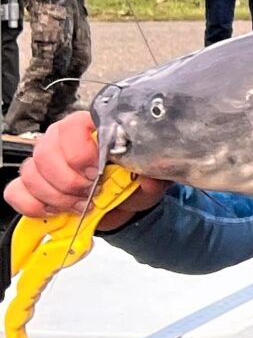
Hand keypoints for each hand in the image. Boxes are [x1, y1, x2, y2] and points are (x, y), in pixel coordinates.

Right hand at [5, 113, 169, 228]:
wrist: (121, 207)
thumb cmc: (131, 184)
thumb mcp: (148, 179)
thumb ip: (151, 175)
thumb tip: (149, 176)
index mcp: (89, 128)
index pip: (70, 127)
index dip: (80, 152)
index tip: (97, 173)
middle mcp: (60, 140)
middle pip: (45, 153)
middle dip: (69, 181)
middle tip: (90, 195)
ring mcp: (41, 162)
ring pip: (31, 174)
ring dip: (57, 196)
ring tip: (81, 206)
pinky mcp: (30, 186)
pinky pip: (16, 192)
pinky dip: (35, 206)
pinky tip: (56, 210)